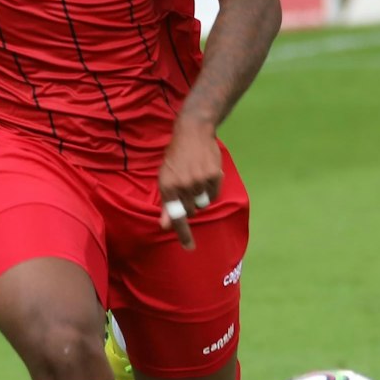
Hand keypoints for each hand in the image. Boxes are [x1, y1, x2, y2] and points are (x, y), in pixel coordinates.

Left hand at [157, 120, 221, 251]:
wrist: (193, 132)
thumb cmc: (176, 156)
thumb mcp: (165, 178)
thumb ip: (166, 203)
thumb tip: (165, 226)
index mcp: (167, 186)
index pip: (176, 215)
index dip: (182, 233)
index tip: (189, 247)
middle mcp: (183, 185)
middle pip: (191, 211)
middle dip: (189, 204)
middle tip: (187, 186)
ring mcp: (199, 181)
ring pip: (203, 204)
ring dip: (200, 197)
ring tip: (196, 179)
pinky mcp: (214, 176)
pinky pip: (214, 195)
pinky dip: (210, 189)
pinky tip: (206, 174)